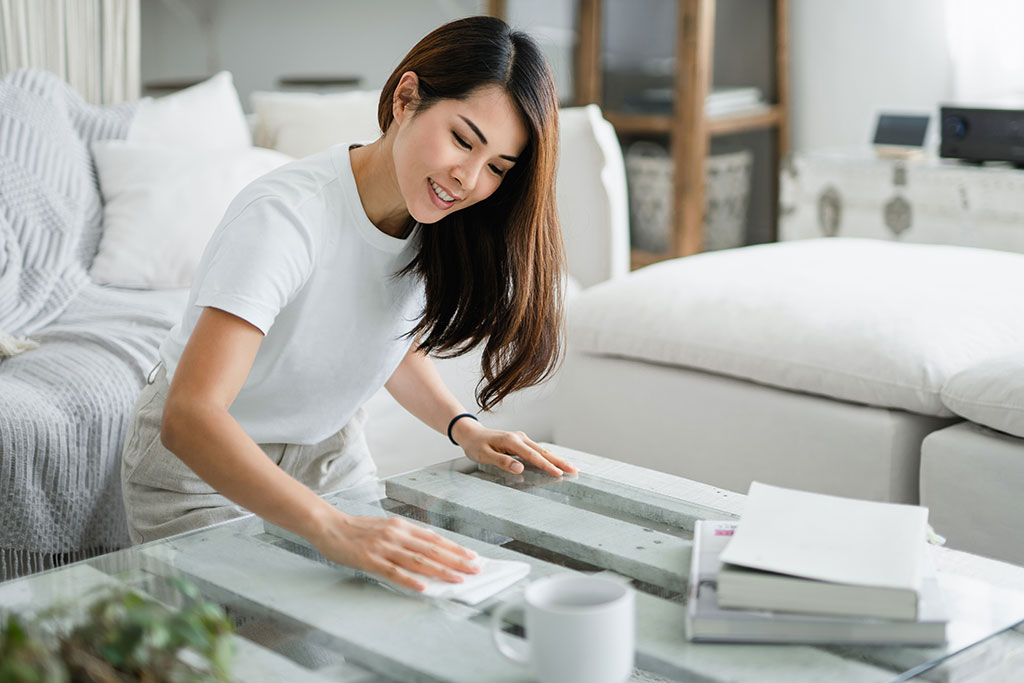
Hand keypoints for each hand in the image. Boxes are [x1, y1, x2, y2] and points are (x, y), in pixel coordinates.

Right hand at [310, 509, 480, 591]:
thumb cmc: (357, 530)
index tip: (471, 556)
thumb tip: (428, 552)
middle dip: (456, 560)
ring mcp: (383, 547)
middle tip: (474, 569)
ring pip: (418, 560)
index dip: (454, 548)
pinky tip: (423, 587)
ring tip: (457, 579)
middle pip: (431, 549)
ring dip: (441, 571)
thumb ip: (405, 539)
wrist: (329, 526)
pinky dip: (411, 580)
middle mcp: (396, 534)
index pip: (434, 538)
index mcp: (401, 526)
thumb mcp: (385, 528)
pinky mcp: (370, 560)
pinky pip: (394, 571)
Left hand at [453, 420, 578, 476]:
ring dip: (556, 459)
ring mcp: (521, 438)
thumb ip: (502, 461)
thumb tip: (520, 468)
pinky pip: (537, 450)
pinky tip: (555, 461)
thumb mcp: (484, 455)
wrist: (470, 433)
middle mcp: (520, 438)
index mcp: (512, 441)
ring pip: (542, 450)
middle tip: (574, 470)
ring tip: (570, 467)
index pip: (533, 456)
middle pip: (543, 452)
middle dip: (559, 461)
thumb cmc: (475, 446)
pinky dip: (548, 456)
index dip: (547, 466)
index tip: (559, 473)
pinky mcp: (521, 441)